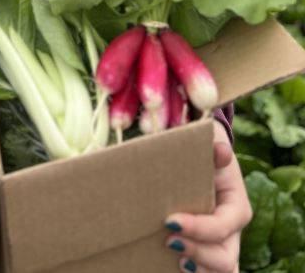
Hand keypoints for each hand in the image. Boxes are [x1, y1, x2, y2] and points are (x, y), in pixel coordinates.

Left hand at [163, 121, 251, 272]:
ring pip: (222, 270)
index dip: (199, 228)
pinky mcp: (205, 249)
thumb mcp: (208, 145)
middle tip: (169, 241)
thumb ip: (213, 148)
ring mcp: (220, 243)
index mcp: (236, 206)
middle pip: (225, 257)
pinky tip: (175, 266)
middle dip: (199, 254)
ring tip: (178, 260)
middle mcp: (232, 231)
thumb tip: (221, 151)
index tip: (170, 220)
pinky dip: (196, 272)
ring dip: (200, 269)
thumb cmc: (202, 151)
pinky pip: (208, 270)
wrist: (196, 158)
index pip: (223, 225)